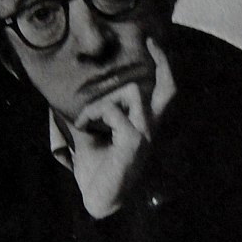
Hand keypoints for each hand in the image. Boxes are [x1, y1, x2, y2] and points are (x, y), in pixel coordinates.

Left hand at [70, 38, 175, 217]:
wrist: (98, 201)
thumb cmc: (96, 170)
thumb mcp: (91, 136)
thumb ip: (93, 115)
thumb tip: (73, 94)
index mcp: (143, 127)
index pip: (164, 93)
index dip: (164, 66)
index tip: (153, 41)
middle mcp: (150, 129)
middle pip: (168, 88)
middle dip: (161, 61)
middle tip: (149, 41)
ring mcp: (145, 134)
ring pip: (131, 92)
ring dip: (103, 100)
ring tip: (87, 119)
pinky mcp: (135, 141)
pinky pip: (114, 111)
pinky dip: (94, 114)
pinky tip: (85, 128)